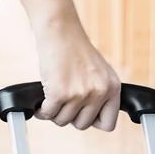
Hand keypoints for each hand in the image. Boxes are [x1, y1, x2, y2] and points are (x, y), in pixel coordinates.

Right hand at [32, 15, 120, 130]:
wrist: (59, 28)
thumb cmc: (74, 49)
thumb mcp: (98, 72)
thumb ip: (100, 95)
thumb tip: (91, 121)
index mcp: (112, 87)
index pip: (108, 124)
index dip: (92, 121)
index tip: (82, 112)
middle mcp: (99, 91)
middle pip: (82, 125)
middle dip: (70, 116)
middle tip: (64, 101)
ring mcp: (79, 93)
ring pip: (63, 121)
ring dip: (54, 112)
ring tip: (53, 96)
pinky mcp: (59, 93)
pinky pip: (48, 115)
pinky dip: (42, 110)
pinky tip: (42, 101)